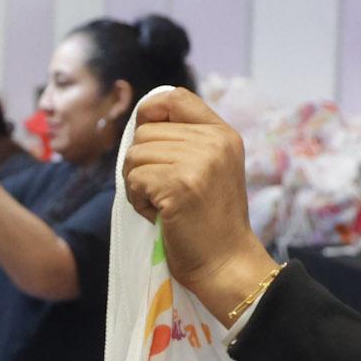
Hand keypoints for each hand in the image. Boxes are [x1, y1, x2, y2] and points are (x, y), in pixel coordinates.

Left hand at [121, 87, 273, 317]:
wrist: (226, 264)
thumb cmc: (210, 223)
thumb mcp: (210, 169)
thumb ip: (186, 142)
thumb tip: (141, 123)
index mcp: (223, 134)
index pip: (176, 97)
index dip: (151, 112)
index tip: (148, 140)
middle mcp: (214, 141)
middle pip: (146, 131)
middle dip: (142, 163)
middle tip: (161, 193)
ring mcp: (199, 161)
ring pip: (135, 155)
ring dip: (137, 184)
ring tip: (161, 205)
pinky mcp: (180, 184)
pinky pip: (134, 178)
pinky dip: (137, 200)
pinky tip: (159, 215)